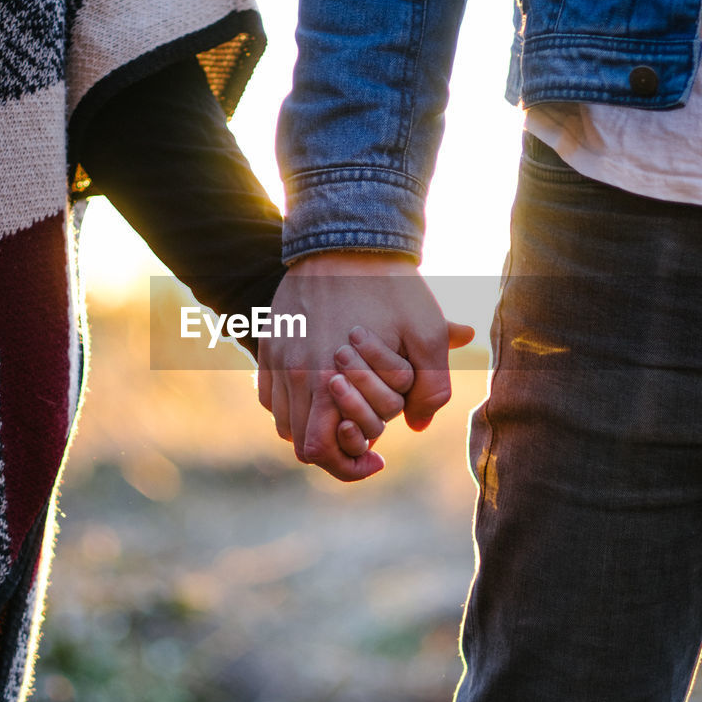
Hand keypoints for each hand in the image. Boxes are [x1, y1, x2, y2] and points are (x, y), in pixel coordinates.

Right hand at [256, 250, 472, 480]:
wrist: (346, 235)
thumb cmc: (390, 286)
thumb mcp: (426, 333)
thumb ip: (431, 388)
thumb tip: (418, 426)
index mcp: (326, 380)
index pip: (317, 452)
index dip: (347, 466)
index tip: (377, 458)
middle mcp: (293, 373)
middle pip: (299, 442)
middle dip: (334, 446)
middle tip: (365, 433)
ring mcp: (277, 357)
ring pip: (283, 420)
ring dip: (313, 424)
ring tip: (345, 410)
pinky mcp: (270, 341)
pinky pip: (271, 393)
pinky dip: (293, 402)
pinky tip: (322, 387)